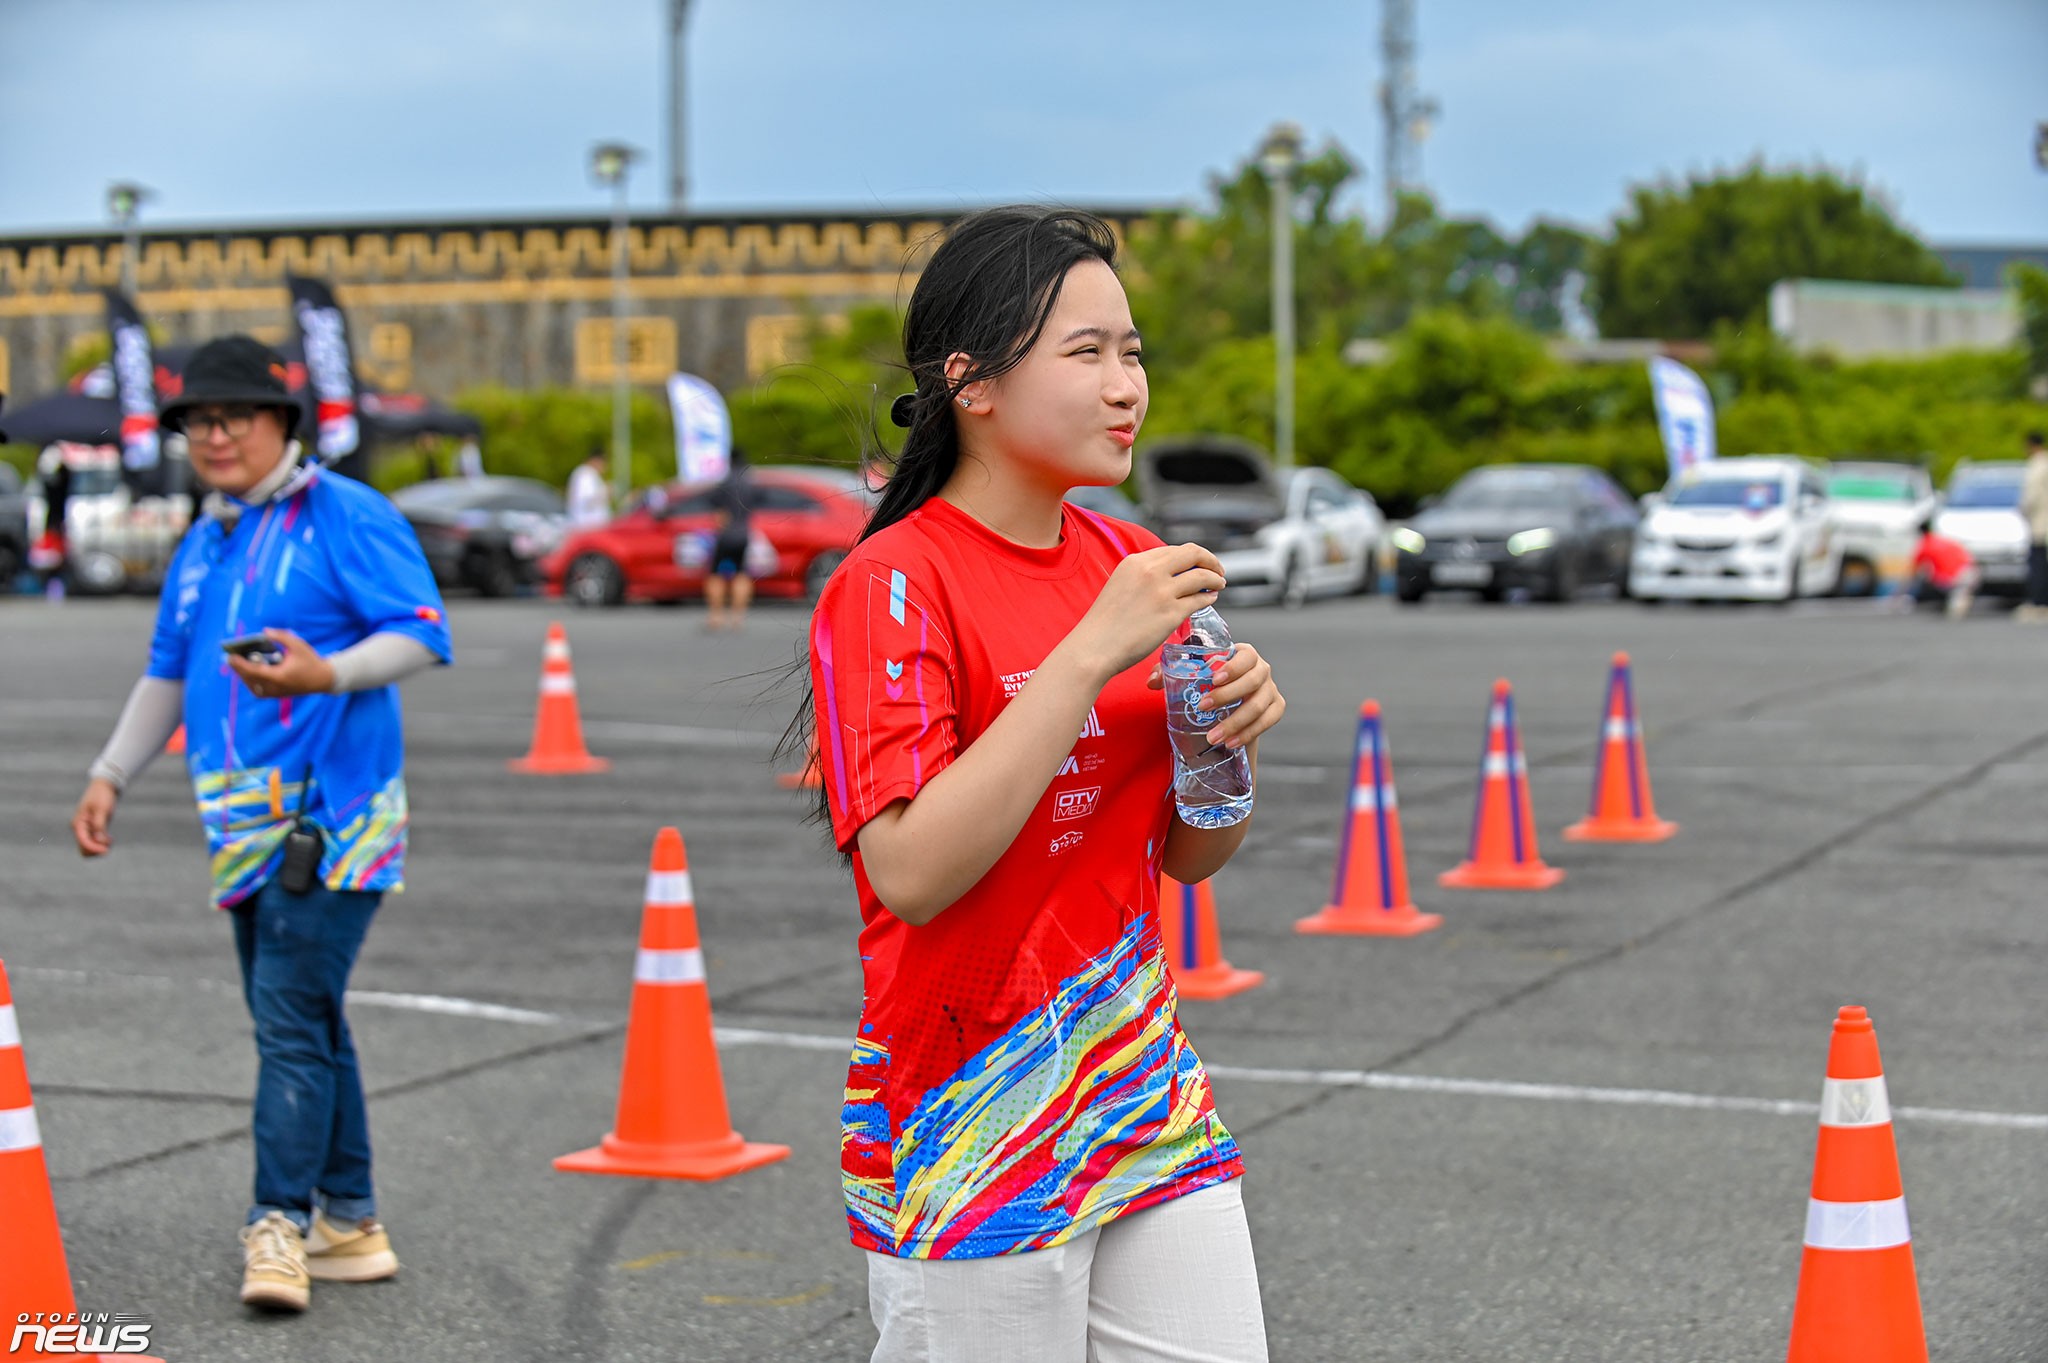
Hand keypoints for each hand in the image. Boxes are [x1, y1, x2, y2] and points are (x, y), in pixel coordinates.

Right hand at [72, 778, 118, 856]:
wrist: (104, 786)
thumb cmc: (101, 796)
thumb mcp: (102, 809)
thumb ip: (99, 825)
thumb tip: (99, 841)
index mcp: (78, 824)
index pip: (83, 842)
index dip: (94, 848)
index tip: (106, 850)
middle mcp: (79, 828)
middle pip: (84, 848)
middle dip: (96, 850)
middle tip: (109, 843)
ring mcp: (86, 829)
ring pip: (89, 847)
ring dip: (99, 847)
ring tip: (110, 840)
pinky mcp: (93, 829)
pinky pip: (94, 842)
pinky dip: (102, 844)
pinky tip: (110, 839)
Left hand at [226, 629, 335, 699]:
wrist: (323, 679)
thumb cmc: (310, 661)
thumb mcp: (298, 644)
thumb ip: (281, 636)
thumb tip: (264, 632)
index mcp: (279, 676)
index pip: (254, 671)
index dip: (240, 664)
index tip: (230, 657)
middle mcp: (275, 687)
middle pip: (250, 679)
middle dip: (238, 669)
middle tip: (230, 658)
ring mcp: (276, 693)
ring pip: (252, 686)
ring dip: (244, 676)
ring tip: (237, 664)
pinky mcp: (277, 695)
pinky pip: (259, 690)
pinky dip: (251, 681)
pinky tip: (249, 672)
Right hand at [1065, 543, 1226, 681]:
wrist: (1094, 647)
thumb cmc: (1104, 624)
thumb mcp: (1120, 585)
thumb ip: (1141, 577)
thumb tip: (1167, 577)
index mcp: (1135, 561)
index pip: (1174, 550)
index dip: (1192, 556)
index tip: (1199, 564)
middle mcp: (1150, 571)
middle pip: (1193, 554)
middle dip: (1210, 560)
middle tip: (1218, 570)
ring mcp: (1162, 592)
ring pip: (1202, 576)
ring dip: (1215, 579)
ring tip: (1219, 585)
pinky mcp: (1171, 613)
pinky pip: (1200, 599)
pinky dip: (1209, 597)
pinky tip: (1210, 599)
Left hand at [1147, 642, 1283, 749]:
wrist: (1227, 706)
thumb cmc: (1208, 684)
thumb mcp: (1190, 677)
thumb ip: (1169, 674)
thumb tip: (1151, 681)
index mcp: (1244, 655)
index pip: (1246, 655)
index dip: (1233, 666)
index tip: (1213, 679)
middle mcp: (1261, 670)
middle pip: (1253, 681)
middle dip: (1227, 696)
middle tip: (1203, 708)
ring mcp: (1270, 689)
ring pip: (1259, 705)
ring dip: (1236, 722)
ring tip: (1214, 736)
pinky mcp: (1276, 707)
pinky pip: (1269, 720)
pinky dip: (1250, 732)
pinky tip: (1231, 742)